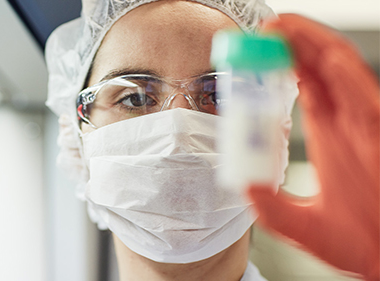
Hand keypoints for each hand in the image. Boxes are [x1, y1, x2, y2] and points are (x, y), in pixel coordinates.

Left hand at [246, 14, 378, 279]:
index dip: (280, 64)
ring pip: (339, 72)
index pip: (301, 84)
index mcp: (325, 133)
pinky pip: (366, 95)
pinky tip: (326, 58)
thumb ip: (272, 207)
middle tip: (265, 27)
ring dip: (313, 45)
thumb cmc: (355, 241)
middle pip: (317, 69)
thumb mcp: (301, 224)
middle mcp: (343, 122)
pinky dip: (347, 74)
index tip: (255, 50)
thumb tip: (244, 188)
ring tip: (284, 27)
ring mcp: (364, 125)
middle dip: (293, 43)